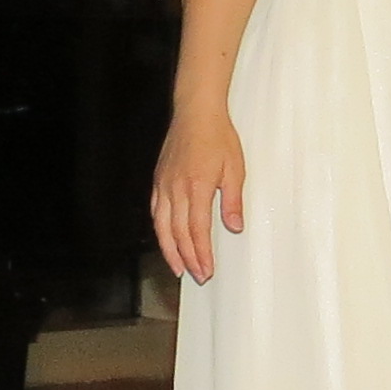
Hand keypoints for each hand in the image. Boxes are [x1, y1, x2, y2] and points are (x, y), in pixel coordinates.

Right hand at [151, 113, 245, 284]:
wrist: (196, 113)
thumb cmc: (217, 137)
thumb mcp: (235, 168)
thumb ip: (232, 201)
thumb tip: (234, 227)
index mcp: (197, 187)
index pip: (197, 230)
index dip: (201, 253)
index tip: (207, 269)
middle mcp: (176, 189)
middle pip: (177, 233)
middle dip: (187, 258)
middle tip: (196, 276)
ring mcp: (164, 185)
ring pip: (162, 226)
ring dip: (170, 250)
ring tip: (178, 267)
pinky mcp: (158, 180)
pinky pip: (156, 212)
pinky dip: (159, 230)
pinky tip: (165, 239)